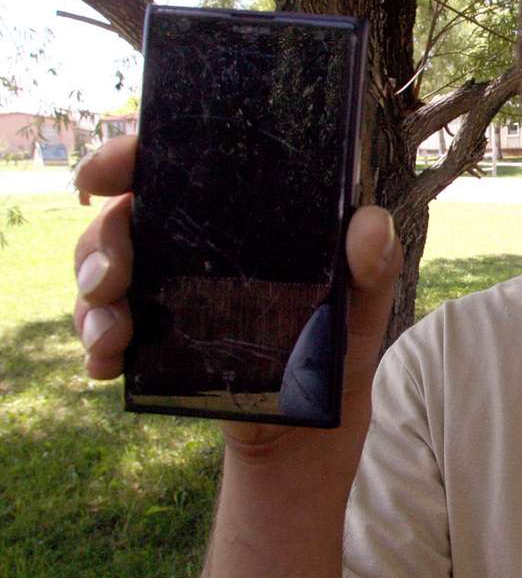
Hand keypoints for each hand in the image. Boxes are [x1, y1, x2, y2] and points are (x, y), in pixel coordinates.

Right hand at [72, 135, 402, 467]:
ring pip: (100, 272)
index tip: (102, 173)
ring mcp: (165, 289)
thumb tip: (370, 226)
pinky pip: (103, 329)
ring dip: (91, 300)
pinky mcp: (153, 337)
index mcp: (238, 213)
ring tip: (112, 335)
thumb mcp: (364, 299)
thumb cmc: (341, 339)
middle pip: (122, 219)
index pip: (173, 167)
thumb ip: (374, 262)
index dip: (128, 158)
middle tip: (109, 279)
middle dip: (100, 243)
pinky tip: (104, 365)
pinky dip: (95, 345)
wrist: (316, 419)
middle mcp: (193, 243)